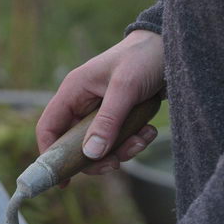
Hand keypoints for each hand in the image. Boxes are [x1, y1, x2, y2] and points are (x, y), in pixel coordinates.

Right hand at [36, 29, 164, 180]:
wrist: (175, 44)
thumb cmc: (145, 57)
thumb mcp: (125, 88)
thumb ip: (108, 121)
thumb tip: (91, 154)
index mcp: (74, 91)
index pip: (49, 128)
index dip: (50, 155)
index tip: (62, 179)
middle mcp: (83, 103)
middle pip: (75, 145)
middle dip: (97, 157)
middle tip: (116, 163)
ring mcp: (101, 111)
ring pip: (100, 146)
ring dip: (121, 150)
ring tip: (142, 139)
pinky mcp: (119, 117)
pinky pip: (119, 141)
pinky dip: (134, 142)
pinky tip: (149, 131)